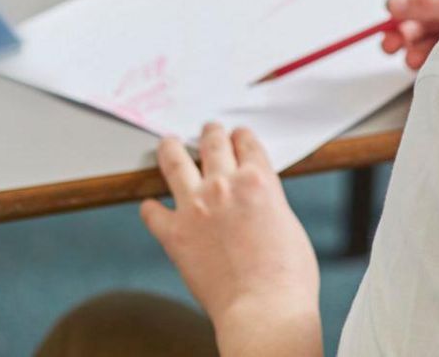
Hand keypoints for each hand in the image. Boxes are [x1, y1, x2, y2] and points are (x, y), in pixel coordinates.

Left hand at [140, 125, 320, 350]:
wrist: (263, 307)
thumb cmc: (287, 276)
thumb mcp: (289, 225)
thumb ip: (269, 205)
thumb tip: (257, 205)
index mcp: (259, 180)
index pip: (246, 143)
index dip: (241, 136)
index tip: (237, 136)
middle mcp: (225, 184)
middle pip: (213, 143)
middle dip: (211, 133)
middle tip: (208, 130)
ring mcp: (195, 206)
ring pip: (175, 162)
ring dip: (171, 149)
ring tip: (169, 143)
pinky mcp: (173, 233)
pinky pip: (151, 211)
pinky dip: (150, 207)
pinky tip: (149, 205)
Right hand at [379, 0, 438, 69]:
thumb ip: (435, 1)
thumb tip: (393, 4)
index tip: (409, 10)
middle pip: (419, 8)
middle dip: (404, 25)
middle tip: (391, 42)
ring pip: (423, 32)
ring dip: (411, 44)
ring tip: (410, 58)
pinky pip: (434, 52)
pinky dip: (425, 57)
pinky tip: (422, 64)